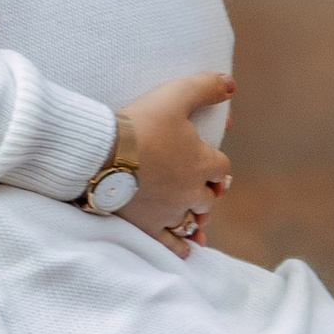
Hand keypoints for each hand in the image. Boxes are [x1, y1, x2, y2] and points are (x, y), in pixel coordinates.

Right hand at [116, 71, 232, 258]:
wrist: (102, 154)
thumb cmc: (139, 124)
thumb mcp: (174, 95)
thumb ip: (204, 88)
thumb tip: (231, 84)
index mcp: (202, 163)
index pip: (222, 168)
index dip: (216, 164)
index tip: (208, 161)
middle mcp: (191, 191)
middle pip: (209, 197)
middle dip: (207, 191)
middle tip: (200, 187)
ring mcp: (170, 211)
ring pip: (193, 220)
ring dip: (196, 216)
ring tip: (196, 217)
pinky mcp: (148, 225)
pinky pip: (171, 242)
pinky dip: (181, 246)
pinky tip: (187, 249)